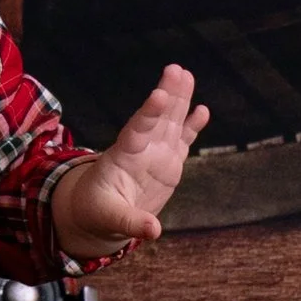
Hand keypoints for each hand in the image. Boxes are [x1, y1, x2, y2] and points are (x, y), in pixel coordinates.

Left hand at [50, 64, 208, 257]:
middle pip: (156, 118)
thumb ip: (130, 222)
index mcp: (122, 156)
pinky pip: (183, 142)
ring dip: (179, 100)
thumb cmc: (97, 212)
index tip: (159, 94)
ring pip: (171, 123)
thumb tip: (153, 230)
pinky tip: (203, 109)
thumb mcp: (109, 219)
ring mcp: (156, 154)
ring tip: (187, 75)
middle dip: (167, 95)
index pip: (137, 130)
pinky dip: (192, 127)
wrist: (100, 214)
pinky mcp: (168, 164)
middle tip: (176, 70)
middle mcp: (141, 149)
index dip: (148, 113)